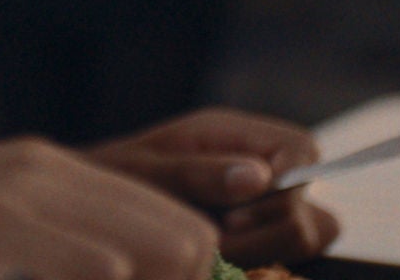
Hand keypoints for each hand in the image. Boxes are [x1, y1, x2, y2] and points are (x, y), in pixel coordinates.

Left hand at [85, 108, 339, 266]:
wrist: (85, 217)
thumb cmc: (108, 180)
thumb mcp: (143, 171)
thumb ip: (198, 172)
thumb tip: (259, 178)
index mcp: (233, 136)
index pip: (303, 150)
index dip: (290, 180)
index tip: (240, 211)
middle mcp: (256, 172)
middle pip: (314, 202)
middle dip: (274, 227)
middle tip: (221, 236)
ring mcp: (257, 212)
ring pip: (307, 237)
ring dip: (266, 251)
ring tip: (215, 252)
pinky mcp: (251, 246)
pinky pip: (279, 260)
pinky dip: (257, 263)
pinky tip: (216, 262)